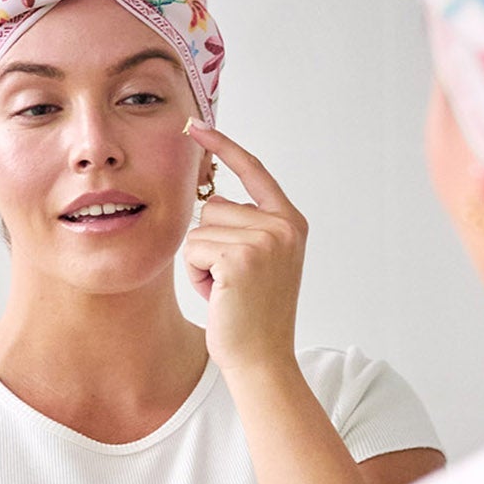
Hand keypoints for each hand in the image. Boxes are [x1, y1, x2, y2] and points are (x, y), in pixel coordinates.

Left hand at [183, 121, 307, 376]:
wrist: (262, 359)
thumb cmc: (253, 315)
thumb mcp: (260, 260)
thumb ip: (246, 226)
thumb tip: (211, 195)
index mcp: (290, 222)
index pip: (253, 170)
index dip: (223, 145)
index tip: (195, 124)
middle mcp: (283, 226)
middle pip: (215, 205)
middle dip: (210, 242)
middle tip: (232, 281)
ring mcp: (264, 240)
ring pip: (199, 229)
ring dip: (201, 262)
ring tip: (227, 290)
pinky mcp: (241, 257)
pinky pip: (193, 249)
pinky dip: (196, 275)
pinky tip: (220, 297)